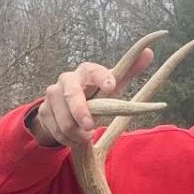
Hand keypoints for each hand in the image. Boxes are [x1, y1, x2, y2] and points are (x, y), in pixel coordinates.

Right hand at [28, 48, 154, 147]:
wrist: (65, 106)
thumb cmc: (94, 95)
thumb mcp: (112, 86)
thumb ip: (128, 72)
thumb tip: (150, 53)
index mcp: (86, 71)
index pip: (94, 71)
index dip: (103, 77)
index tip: (112, 87)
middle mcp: (66, 79)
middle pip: (71, 94)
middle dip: (80, 111)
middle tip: (91, 127)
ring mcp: (52, 95)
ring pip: (63, 118)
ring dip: (76, 133)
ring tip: (86, 136)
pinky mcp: (44, 111)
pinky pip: (56, 130)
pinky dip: (67, 139)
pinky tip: (75, 139)